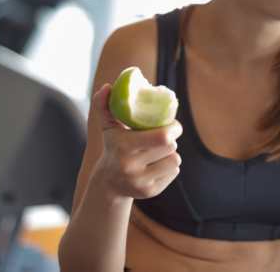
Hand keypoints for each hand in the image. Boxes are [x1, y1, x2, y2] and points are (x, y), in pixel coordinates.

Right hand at [90, 83, 182, 199]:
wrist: (109, 183)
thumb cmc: (114, 146)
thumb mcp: (108, 127)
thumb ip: (104, 105)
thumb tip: (107, 87)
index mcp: (124, 146)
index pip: (163, 136)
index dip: (174, 128)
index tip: (173, 124)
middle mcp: (131, 167)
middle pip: (170, 147)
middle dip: (172, 139)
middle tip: (168, 135)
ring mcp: (141, 182)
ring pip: (175, 160)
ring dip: (171, 154)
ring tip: (160, 151)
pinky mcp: (150, 192)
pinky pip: (174, 173)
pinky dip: (170, 167)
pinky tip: (157, 165)